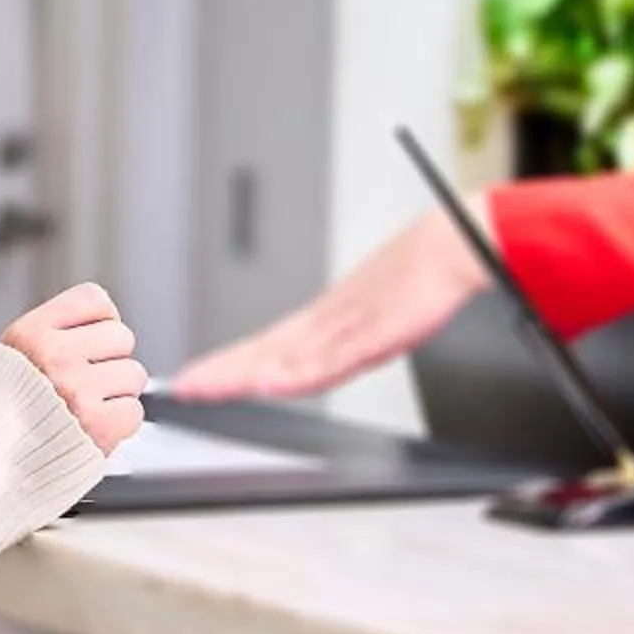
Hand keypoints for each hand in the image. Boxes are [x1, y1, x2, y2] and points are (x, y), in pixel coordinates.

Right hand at [1, 282, 147, 453]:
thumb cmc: (6, 414)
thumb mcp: (13, 355)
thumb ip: (55, 331)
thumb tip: (107, 319)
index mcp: (31, 334)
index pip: (94, 300)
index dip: (100, 321)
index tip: (90, 340)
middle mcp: (54, 357)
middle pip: (121, 335)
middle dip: (110, 359)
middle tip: (87, 380)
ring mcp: (77, 390)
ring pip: (134, 373)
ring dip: (118, 392)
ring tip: (88, 405)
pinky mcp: (97, 424)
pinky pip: (134, 410)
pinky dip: (119, 423)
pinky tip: (94, 425)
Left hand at [169, 212, 488, 399]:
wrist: (450, 246)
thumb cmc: (421, 276)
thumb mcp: (378, 314)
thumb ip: (354, 338)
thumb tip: (331, 356)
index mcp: (326, 317)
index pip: (267, 345)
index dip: (229, 364)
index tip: (196, 378)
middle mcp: (327, 321)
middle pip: (265, 351)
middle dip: (222, 372)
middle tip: (183, 386)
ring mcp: (347, 327)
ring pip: (287, 357)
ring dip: (245, 373)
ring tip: (209, 387)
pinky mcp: (373, 333)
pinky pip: (330, 359)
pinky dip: (299, 373)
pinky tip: (272, 383)